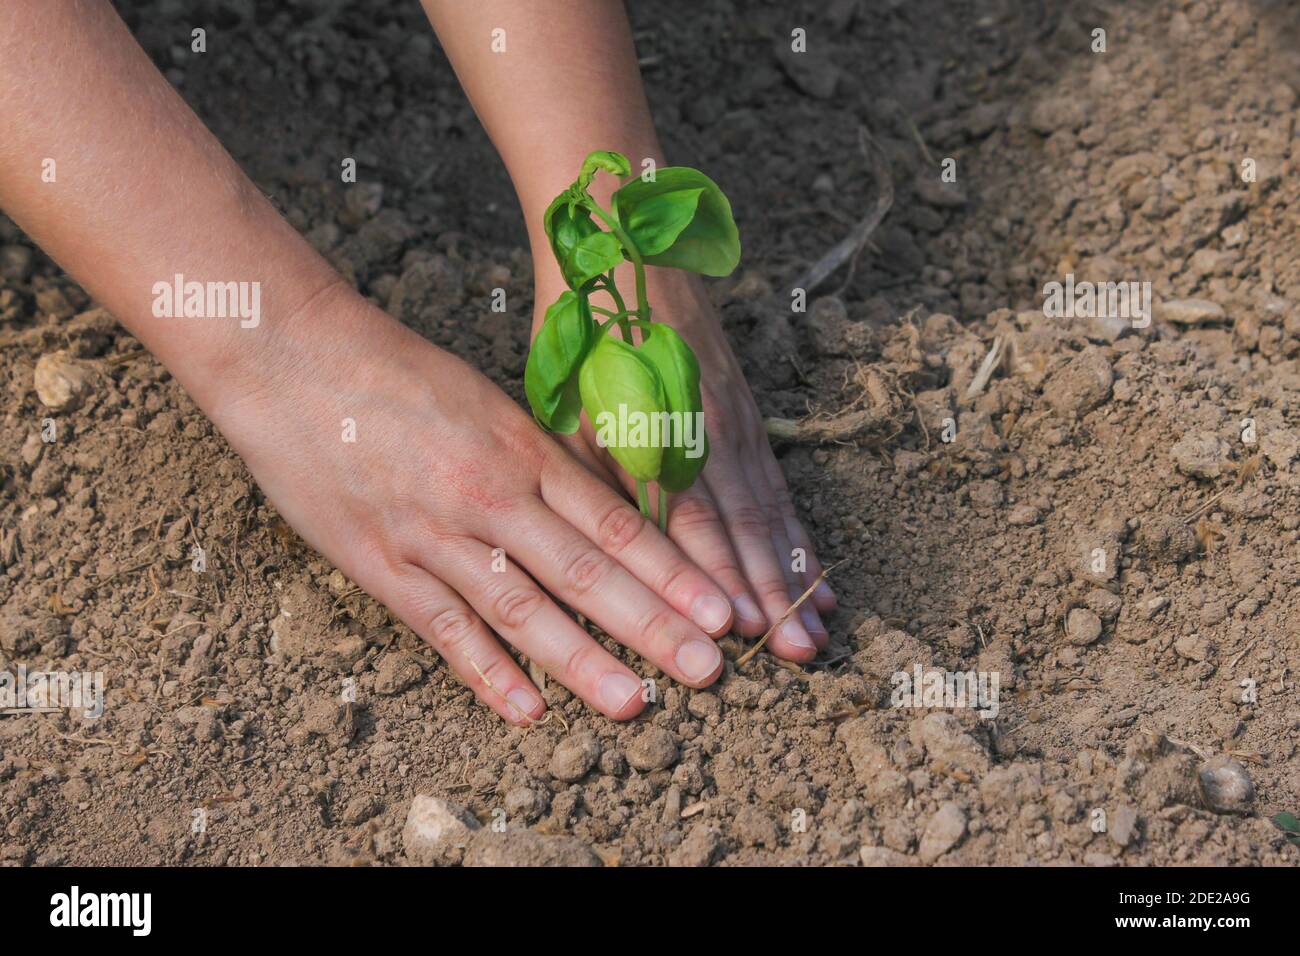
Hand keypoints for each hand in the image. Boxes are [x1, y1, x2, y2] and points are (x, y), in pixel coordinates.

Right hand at [214, 288, 736, 723]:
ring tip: (634, 704)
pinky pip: (444, 627)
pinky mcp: (381, 564)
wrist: (292, 356)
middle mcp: (490, 494)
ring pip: (522, 607)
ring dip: (582, 661)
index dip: (672, 570)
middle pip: (585, 570)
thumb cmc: (395, 372)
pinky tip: (527, 712)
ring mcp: (435, 533)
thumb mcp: (485, 402)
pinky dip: (486, 673)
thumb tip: (600, 505)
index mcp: (523, 448)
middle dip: (652, 624)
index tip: (721, 609)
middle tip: (709, 670)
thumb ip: (538, 457)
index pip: (615, 520)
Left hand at [534, 270, 836, 661]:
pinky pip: (782, 485)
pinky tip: (818, 566)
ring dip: (796, 572)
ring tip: (821, 627)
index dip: (717, 579)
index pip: (692, 523)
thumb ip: (604, 479)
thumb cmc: (587, 343)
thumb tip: (620, 552)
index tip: (740, 633)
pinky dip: (800, 531)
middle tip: (797, 656)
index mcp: (657, 439)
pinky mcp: (751, 416)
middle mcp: (707, 439)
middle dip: (772, 595)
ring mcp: (737, 428)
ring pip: (773, 511)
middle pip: (746, 528)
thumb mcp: (574, 410)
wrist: (631, 254)